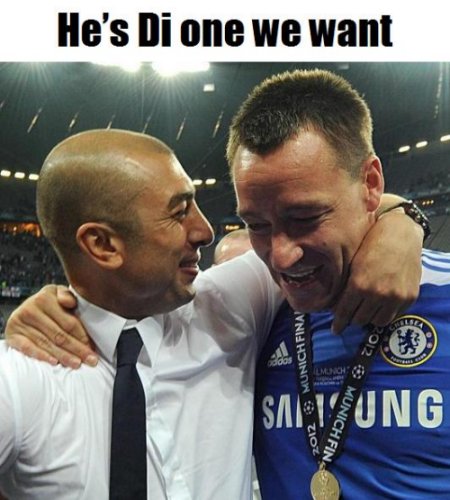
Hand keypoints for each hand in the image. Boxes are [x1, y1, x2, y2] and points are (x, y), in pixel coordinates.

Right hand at [5, 285, 97, 367]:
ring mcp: (20, 323)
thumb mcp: (59, 294)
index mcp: (45, 297)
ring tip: (76, 364)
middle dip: (77, 349)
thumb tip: (69, 302)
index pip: (69, 322)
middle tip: (91, 360)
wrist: (27, 308)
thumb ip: (67, 295)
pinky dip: (41, 356)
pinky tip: (54, 362)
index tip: (93, 348)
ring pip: (47, 343)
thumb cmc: (50, 303)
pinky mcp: (12, 335)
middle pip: (59, 335)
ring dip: (64, 356)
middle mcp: (31, 309)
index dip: (83, 337)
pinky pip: (28, 348)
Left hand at [332, 211, 422, 332]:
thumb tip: (337, 306)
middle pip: (360, 320)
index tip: (335, 330)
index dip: (338, 323)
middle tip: (350, 313)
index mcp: (359, 285)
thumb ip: (346, 286)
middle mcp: (377, 294)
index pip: (345, 313)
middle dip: (353, 318)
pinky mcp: (409, 297)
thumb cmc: (371, 244)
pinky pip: (395, 314)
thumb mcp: (352, 264)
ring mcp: (395, 297)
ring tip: (366, 310)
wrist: (400, 234)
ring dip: (370, 318)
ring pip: (378, 322)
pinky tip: (381, 304)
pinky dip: (386, 312)